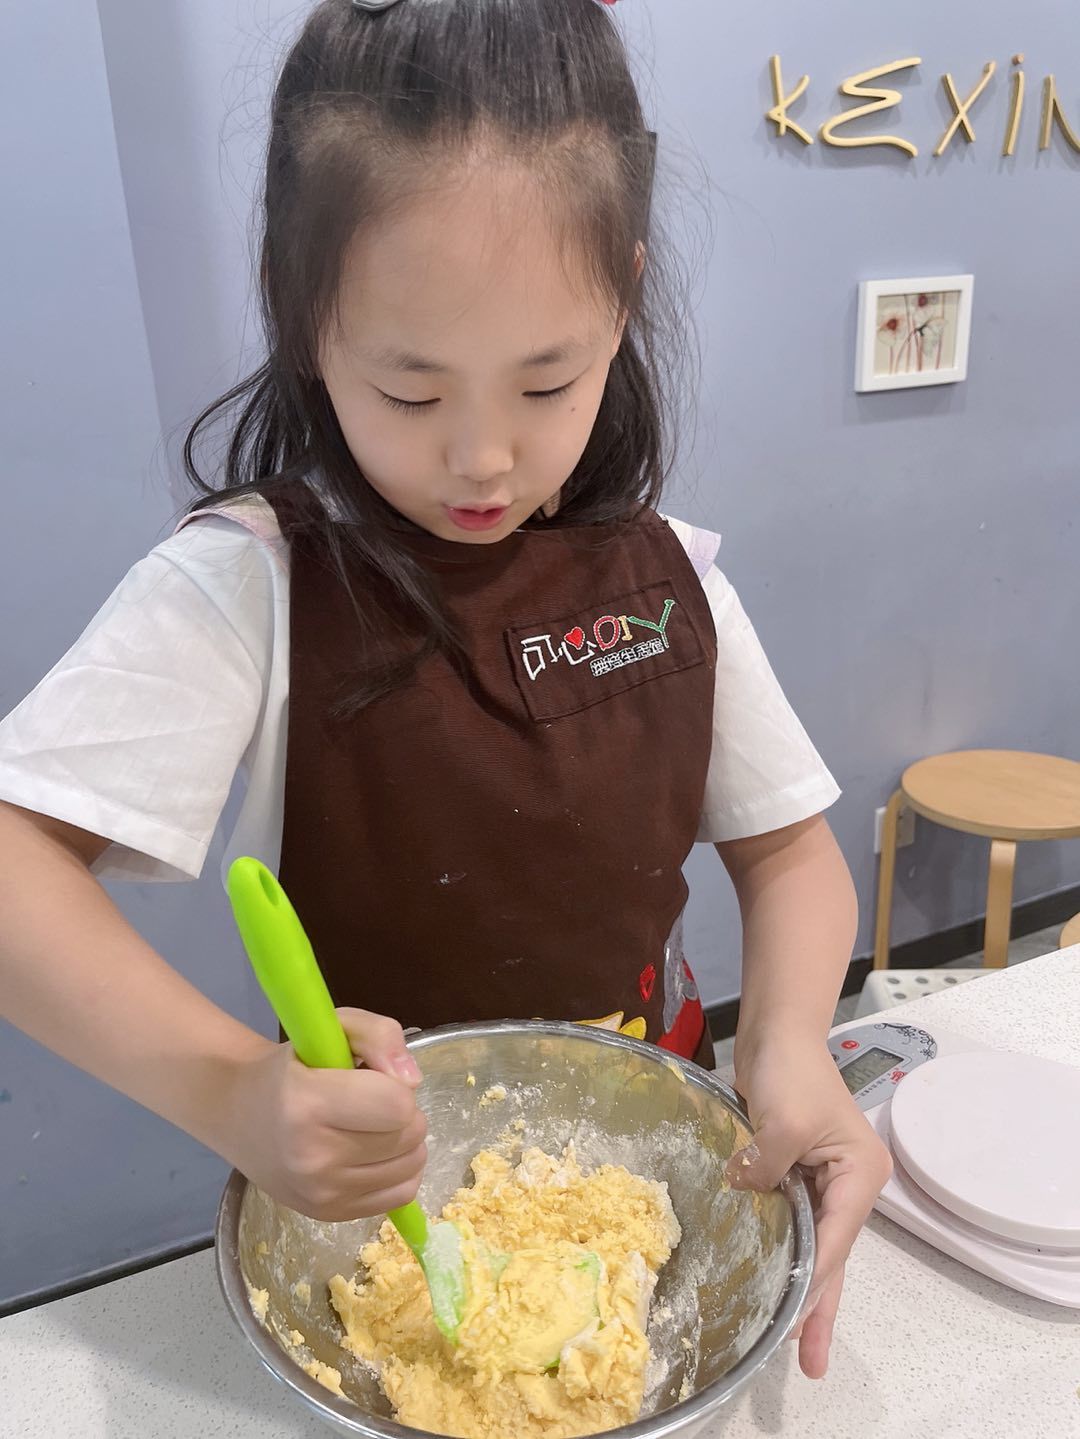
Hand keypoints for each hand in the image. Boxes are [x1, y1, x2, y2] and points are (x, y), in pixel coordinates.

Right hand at [219, 1008, 427, 1220]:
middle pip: (409, 1135)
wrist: (240, 1113)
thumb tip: (413, 1080)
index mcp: (308, 1104)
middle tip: (369, 1101)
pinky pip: (402, 1194)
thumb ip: (379, 1035)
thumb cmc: (294, 1064)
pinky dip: (400, 1170)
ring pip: (412, 1165)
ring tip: (369, 1125)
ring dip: (403, 1140)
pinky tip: (375, 1152)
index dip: (397, 1085)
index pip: (397, 1105)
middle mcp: (313, 1158)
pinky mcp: (330, 1215)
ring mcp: (322, 1194)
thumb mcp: (334, 1027)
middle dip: (401, 1111)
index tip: (374, 1078)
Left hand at [725, 1037, 891, 1379]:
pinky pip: (788, 1221)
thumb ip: (765, 1169)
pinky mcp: (793, 1171)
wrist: (776, 1030)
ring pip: (810, 1244)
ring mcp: (822, 1180)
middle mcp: (848, 1184)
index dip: (812, 1282)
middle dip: (818, 1307)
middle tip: (808, 1362)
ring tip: (790, 1341)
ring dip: (798, 1286)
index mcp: (860, 1174)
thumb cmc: (791, 1070)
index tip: (791, 1322)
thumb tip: (741, 1195)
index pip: (834, 1240)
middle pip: (831, 1255)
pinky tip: (768, 1278)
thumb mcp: (783, 1121)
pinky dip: (779, 1251)